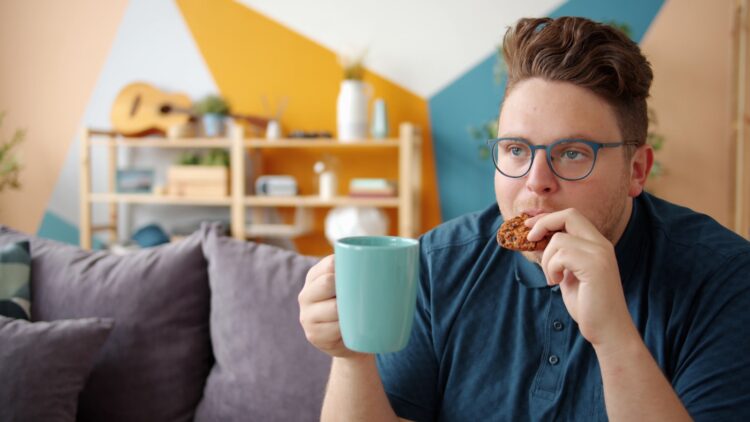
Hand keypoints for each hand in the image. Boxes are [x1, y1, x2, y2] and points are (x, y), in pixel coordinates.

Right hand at [298, 255, 362, 358]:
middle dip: (349, 287)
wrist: (352, 343)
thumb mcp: (352, 287)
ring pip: (333, 308)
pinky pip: (335, 328)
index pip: (330, 263)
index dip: (349, 265)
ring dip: (350, 310)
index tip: (367, 270)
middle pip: (328, 282)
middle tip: (367, 294)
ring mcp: (307, 316)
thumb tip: (396, 259)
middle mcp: (306, 294)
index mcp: (314, 276)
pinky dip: (348, 328)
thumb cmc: (356, 308)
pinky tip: (353, 327)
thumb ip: (360, 272)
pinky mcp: (314, 335)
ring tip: (361, 312)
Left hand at [526, 209, 636, 346]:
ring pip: (559, 239)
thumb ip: (558, 257)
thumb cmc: (587, 305)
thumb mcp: (567, 274)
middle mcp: (601, 244)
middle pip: (568, 215)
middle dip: (543, 223)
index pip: (571, 216)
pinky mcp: (595, 265)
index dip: (547, 218)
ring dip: (547, 260)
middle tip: (530, 239)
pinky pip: (561, 255)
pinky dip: (551, 268)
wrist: (607, 329)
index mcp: (597, 244)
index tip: (529, 227)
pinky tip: (557, 282)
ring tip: (552, 278)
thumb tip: (535, 240)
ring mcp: (600, 253)